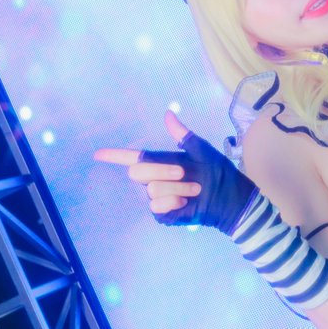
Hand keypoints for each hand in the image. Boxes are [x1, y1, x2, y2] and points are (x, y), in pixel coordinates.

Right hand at [95, 111, 256, 234]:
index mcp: (162, 162)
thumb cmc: (217, 172)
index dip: (115, 155)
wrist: (229, 198)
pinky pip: (158, 205)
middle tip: (186, 172)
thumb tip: (168, 114)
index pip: (134, 158)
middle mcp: (156, 179)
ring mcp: (157, 198)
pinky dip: (175, 201)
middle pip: (138, 172)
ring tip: (194, 189)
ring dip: (178, 187)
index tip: (98, 154)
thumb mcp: (202, 150)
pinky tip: (186, 203)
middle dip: (163, 170)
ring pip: (152, 189)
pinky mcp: (162, 214)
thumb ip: (182, 135)